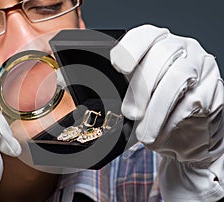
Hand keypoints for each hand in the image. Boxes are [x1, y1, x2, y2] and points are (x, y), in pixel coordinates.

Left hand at [111, 24, 223, 200]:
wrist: (187, 132)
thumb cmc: (156, 109)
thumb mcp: (134, 93)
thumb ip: (115, 87)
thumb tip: (70, 85)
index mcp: (159, 44)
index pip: (146, 35)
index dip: (130, 48)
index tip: (118, 67)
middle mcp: (183, 48)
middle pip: (161, 55)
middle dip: (141, 88)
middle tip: (131, 113)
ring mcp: (201, 67)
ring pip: (178, 78)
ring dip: (157, 109)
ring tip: (145, 133)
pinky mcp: (215, 90)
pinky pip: (193, 101)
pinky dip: (172, 120)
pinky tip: (162, 133)